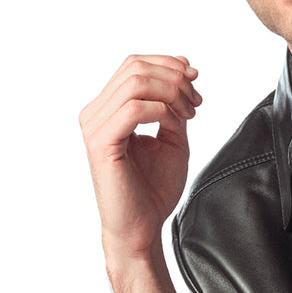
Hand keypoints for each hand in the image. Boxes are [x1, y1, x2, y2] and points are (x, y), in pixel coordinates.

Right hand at [79, 55, 202, 261]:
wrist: (142, 228)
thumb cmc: (153, 190)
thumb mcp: (171, 138)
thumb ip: (173, 106)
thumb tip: (184, 71)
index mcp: (107, 110)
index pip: (133, 65)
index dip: (168, 64)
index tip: (196, 79)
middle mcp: (95, 114)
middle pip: (135, 67)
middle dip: (174, 77)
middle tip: (196, 101)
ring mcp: (94, 127)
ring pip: (135, 83)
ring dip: (172, 93)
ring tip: (190, 113)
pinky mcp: (101, 143)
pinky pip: (134, 109)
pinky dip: (163, 111)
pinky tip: (176, 125)